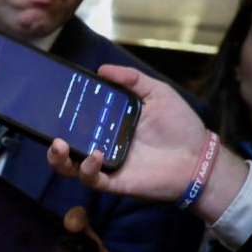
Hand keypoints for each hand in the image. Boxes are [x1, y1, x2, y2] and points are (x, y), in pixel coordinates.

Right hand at [45, 65, 250, 222]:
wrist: (200, 157)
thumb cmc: (179, 126)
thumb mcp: (157, 93)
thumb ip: (132, 79)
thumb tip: (101, 69)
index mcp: (108, 127)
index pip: (77, 123)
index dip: (62, 116)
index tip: (54, 104)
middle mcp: (101, 146)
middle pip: (66, 149)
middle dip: (51, 144)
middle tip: (51, 133)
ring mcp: (106, 166)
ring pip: (70, 168)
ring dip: (58, 159)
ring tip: (59, 145)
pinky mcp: (115, 182)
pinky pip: (92, 180)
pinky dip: (88, 169)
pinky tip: (95, 155)